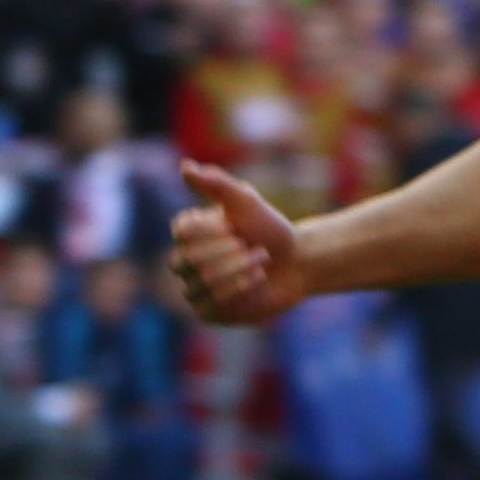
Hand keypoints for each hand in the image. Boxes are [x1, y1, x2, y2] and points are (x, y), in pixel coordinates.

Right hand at [171, 159, 309, 324]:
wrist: (296, 261)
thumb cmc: (268, 228)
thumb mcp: (246, 201)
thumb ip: (216, 184)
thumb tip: (185, 167)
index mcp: (186, 233)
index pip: (183, 233)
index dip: (214, 232)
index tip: (235, 228)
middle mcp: (184, 261)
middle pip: (190, 260)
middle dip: (230, 253)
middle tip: (255, 248)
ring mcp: (194, 288)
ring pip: (203, 282)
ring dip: (240, 269)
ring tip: (261, 261)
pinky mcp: (208, 312)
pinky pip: (213, 304)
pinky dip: (240, 289)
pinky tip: (258, 280)